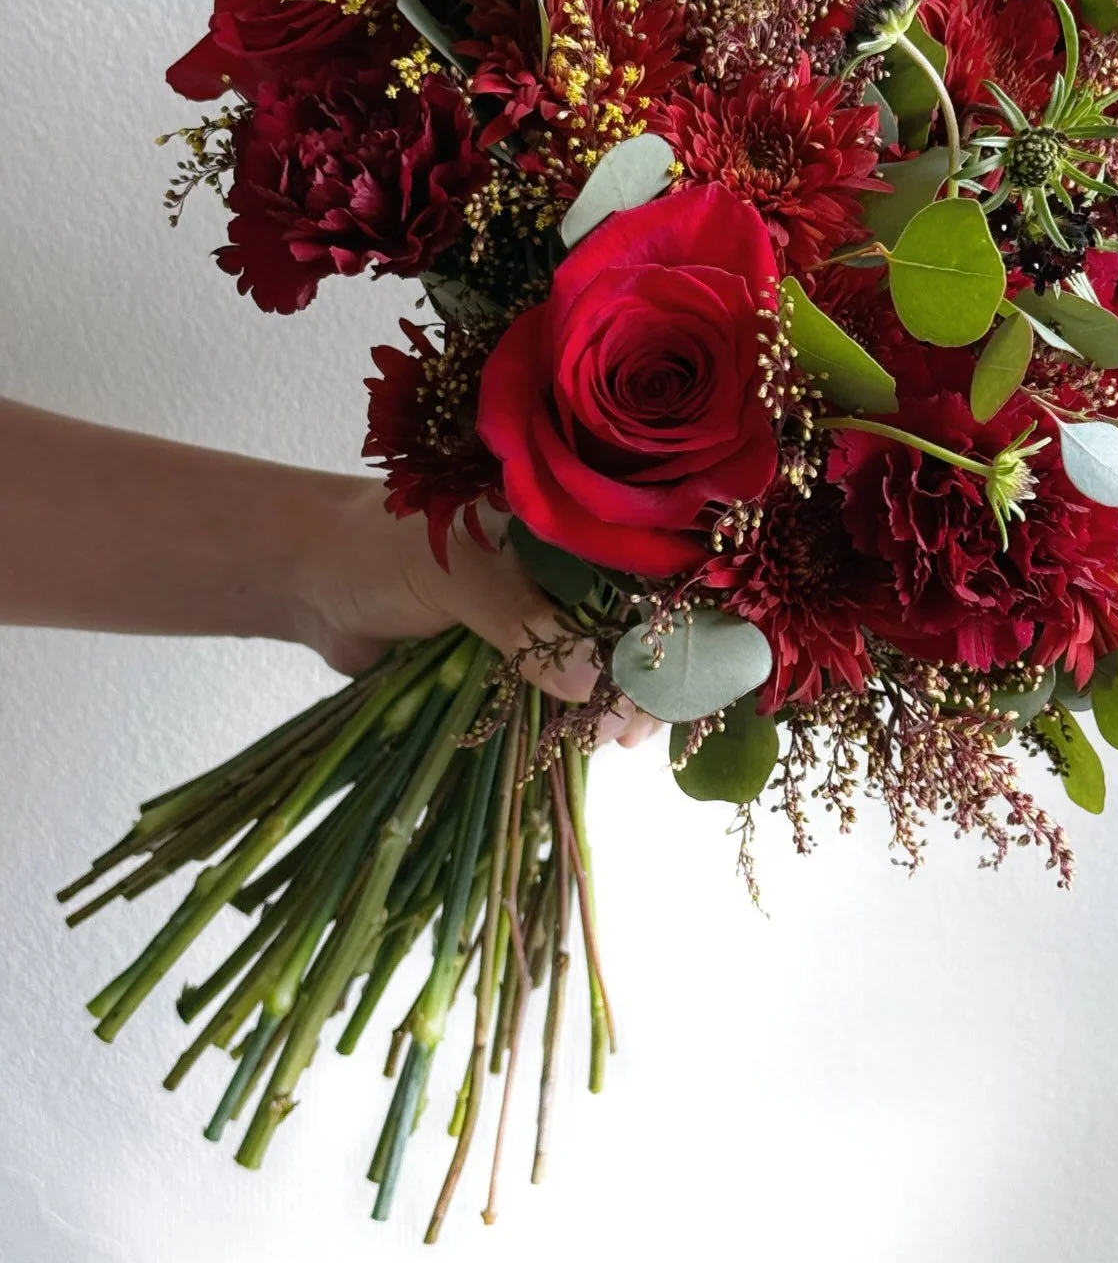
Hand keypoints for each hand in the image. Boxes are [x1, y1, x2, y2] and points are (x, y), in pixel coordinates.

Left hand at [290, 477, 658, 748]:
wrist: (311, 578)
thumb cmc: (382, 550)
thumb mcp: (460, 576)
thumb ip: (522, 623)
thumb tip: (586, 684)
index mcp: (561, 523)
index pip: (636, 572)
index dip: (658, 623)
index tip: (662, 678)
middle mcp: (560, 564)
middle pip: (624, 624)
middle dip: (637, 676)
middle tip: (630, 728)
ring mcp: (534, 611)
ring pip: (592, 662)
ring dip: (605, 703)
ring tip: (606, 740)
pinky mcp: (507, 654)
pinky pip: (551, 688)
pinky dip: (567, 715)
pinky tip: (578, 739)